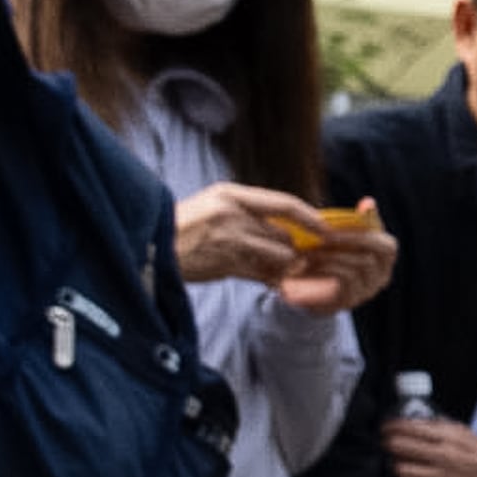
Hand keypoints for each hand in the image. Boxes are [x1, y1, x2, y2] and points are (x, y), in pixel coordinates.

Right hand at [174, 184, 320, 284]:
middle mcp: (233, 214)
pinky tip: (269, 282)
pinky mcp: (225, 263)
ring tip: (275, 270)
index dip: (311, 218)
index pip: (284, 203)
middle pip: (285, 234)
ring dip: (281, 266)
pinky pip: (262, 274)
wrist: (148, 246)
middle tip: (297, 260)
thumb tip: (285, 229)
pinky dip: (270, 280)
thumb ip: (247, 214)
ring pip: (278, 255)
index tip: (328, 230)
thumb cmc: (183, 227)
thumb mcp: (214, 207)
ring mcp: (229, 239)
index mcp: (231, 194)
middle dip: (293, 250)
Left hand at [279, 218, 396, 314]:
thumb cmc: (326, 257)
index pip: (389, 245)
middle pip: (380, 253)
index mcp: (383, 260)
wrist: (303, 291)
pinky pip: (345, 279)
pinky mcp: (350, 300)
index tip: (342, 223)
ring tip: (311, 246)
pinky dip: (327, 266)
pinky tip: (309, 261)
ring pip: (361, 264)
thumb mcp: (340, 238)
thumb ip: (355, 223)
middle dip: (353, 239)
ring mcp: (368, 290)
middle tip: (326, 232)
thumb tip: (370, 201)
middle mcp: (381, 277)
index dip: (368, 232)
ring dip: (334, 252)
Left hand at [384, 415, 476, 476]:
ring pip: (402, 472)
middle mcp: (443, 456)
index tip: (385, 430)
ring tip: (398, 471)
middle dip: (388, 447)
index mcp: (448, 437)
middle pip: (399, 447)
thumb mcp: (467, 435)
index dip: (391, 428)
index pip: (408, 427)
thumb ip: (442, 428)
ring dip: (396, 471)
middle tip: (387, 449)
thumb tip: (417, 423)